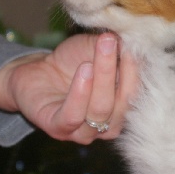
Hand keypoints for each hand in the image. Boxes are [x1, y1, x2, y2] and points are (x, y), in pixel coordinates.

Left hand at [0, 32, 138, 143]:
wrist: (35, 71)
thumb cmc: (71, 61)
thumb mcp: (96, 49)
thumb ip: (116, 48)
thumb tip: (136, 42)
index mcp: (125, 109)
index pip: (139, 93)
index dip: (138, 71)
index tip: (135, 46)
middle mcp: (110, 125)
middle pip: (123, 103)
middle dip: (122, 73)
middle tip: (113, 45)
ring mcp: (85, 132)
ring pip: (101, 110)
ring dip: (100, 82)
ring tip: (92, 60)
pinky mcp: (58, 129)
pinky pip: (73, 116)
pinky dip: (80, 94)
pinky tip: (83, 72)